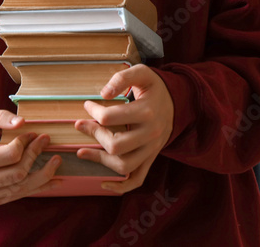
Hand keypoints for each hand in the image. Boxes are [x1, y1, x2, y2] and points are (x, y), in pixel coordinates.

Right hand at [0, 108, 61, 204]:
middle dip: (35, 155)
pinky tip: (55, 180)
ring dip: (44, 174)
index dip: (25, 143)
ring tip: (57, 161)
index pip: (10, 155)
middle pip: (18, 173)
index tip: (33, 133)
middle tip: (46, 140)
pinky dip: (40, 187)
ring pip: (22, 187)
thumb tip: (22, 123)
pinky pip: (21, 195)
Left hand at [76, 64, 173, 192]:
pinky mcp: (150, 158)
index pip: (110, 117)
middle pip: (115, 145)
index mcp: (147, 112)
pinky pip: (137, 179)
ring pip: (123, 166)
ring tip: (82, 151)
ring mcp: (151, 149)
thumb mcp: (142, 73)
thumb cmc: (154, 88)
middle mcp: (150, 134)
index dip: (93, 111)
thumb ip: (122, 78)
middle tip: (81, 125)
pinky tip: (103, 184)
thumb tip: (104, 94)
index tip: (88, 105)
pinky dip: (120, 187)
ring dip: (99, 161)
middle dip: (94, 135)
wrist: (178, 103)